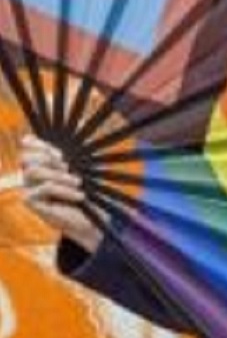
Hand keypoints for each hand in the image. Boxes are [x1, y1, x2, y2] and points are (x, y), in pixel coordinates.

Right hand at [20, 135, 103, 252]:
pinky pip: (44, 188)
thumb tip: (85, 120)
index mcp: (41, 160)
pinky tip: (79, 195)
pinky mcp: (30, 201)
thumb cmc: (86, 190)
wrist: (88, 217)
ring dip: (59, 175)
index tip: (59, 152)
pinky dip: (64, 190)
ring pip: (33, 171)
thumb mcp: (85, 167)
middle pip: (27, 157)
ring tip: (78, 182)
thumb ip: (80, 147)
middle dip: (48, 158)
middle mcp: (30, 172)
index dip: (38, 143)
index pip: (28, 144)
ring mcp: (27, 187)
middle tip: (68, 166)